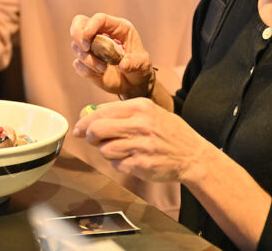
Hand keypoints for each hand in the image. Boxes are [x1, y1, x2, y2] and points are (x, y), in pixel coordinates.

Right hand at [70, 13, 153, 97]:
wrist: (134, 83)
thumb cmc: (140, 68)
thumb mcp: (143, 64)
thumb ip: (134, 62)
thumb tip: (122, 65)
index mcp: (117, 28)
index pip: (100, 19)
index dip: (91, 25)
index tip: (87, 37)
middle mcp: (102, 34)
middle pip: (79, 23)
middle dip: (78, 34)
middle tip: (85, 48)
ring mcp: (92, 48)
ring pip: (77, 46)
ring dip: (88, 59)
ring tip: (103, 69)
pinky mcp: (86, 63)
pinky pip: (78, 64)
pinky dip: (86, 70)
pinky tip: (99, 74)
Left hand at [73, 99, 211, 182]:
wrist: (193, 155)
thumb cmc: (168, 132)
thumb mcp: (150, 111)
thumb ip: (121, 112)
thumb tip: (88, 113)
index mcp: (140, 107)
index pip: (100, 112)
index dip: (84, 122)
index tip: (78, 128)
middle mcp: (140, 124)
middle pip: (96, 130)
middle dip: (89, 137)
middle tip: (93, 140)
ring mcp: (141, 146)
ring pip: (104, 150)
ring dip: (107, 151)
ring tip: (121, 149)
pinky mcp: (141, 165)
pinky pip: (117, 164)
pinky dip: (120, 163)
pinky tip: (132, 159)